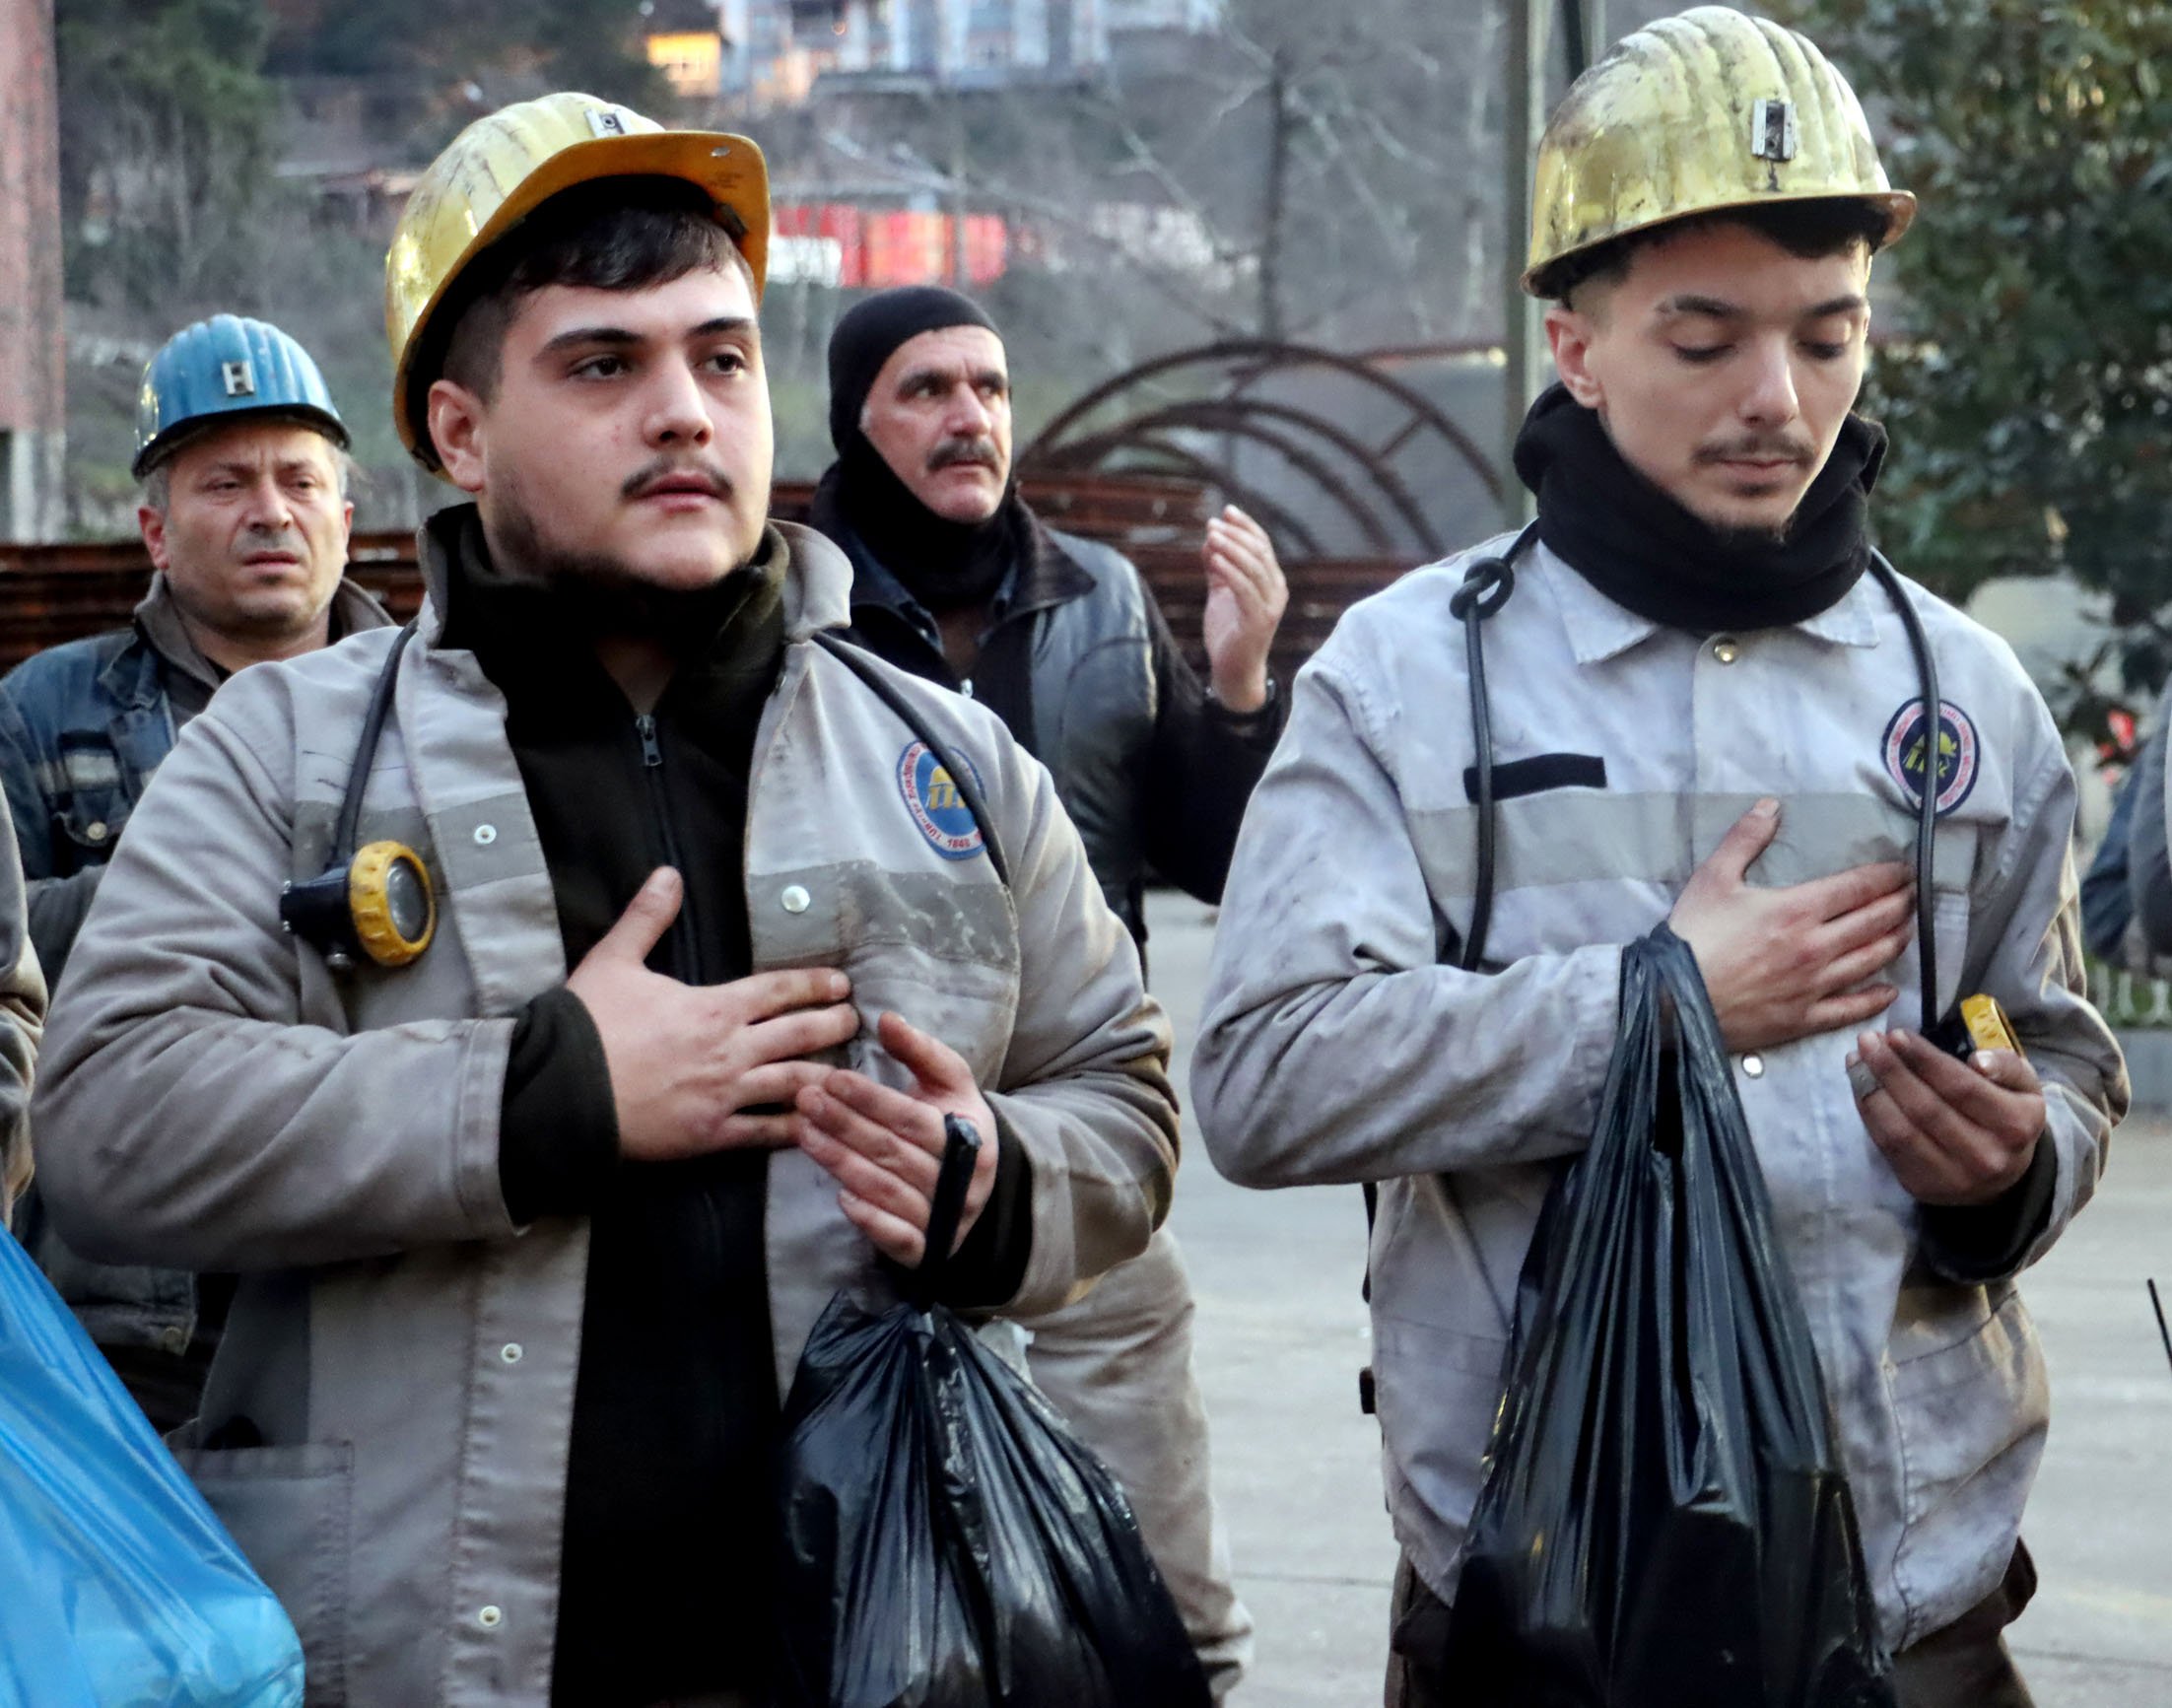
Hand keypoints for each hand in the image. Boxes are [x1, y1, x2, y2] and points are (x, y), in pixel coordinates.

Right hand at [566, 869, 860, 1161]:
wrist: (560, 1090)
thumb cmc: (586, 1025)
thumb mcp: (614, 959)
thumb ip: (647, 917)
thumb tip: (668, 874)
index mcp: (714, 1007)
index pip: (779, 990)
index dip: (815, 985)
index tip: (841, 984)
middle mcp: (731, 1049)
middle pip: (800, 1035)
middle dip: (834, 1026)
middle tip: (854, 1021)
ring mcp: (725, 1095)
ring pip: (794, 1083)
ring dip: (827, 1074)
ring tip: (851, 1072)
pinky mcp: (711, 1136)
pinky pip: (765, 1133)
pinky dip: (796, 1128)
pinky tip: (817, 1125)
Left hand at [793, 1011, 1000, 1266]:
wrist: (977, 1188)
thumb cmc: (952, 1124)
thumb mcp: (949, 1085)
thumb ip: (919, 1051)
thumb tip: (886, 1018)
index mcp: (969, 1135)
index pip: (914, 1118)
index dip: (872, 1100)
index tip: (833, 1078)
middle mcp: (961, 1180)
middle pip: (894, 1153)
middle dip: (845, 1125)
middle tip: (806, 1101)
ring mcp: (945, 1219)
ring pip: (887, 1191)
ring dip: (842, 1164)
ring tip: (805, 1135)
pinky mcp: (928, 1250)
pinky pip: (896, 1237)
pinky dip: (868, 1220)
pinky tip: (840, 1197)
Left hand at [1202, 505, 1286, 712]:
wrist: (1233, 671)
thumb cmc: (1229, 633)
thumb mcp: (1221, 594)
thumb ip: (1217, 568)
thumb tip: (1209, 540)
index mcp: (1271, 582)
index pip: (1263, 545)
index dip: (1246, 526)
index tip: (1226, 510)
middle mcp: (1276, 591)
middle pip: (1259, 552)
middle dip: (1235, 534)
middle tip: (1212, 523)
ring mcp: (1270, 606)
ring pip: (1254, 567)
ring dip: (1231, 548)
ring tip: (1211, 535)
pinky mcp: (1259, 620)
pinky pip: (1244, 589)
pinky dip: (1230, 571)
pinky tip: (1214, 558)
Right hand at [1669, 799, 1914, 1052]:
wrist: (1673, 998)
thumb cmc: (1693, 936)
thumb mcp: (1712, 877)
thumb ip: (1745, 839)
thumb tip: (1770, 806)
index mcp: (1798, 909)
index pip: (1859, 887)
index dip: (1888, 876)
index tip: (1905, 870)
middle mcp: (1817, 946)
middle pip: (1875, 921)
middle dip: (1900, 905)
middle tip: (1914, 896)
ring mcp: (1815, 985)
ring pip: (1872, 960)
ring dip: (1896, 942)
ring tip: (1908, 931)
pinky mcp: (1805, 1017)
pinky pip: (1851, 1007)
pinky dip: (1876, 997)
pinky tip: (1889, 990)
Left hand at [1851, 1030, 2045, 1205]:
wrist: (2002, 1177)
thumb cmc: (2007, 1117)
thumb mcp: (2024, 1087)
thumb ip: (2008, 1066)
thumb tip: (1978, 1061)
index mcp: (2015, 1125)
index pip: (1961, 1087)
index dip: (1924, 1060)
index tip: (1897, 1035)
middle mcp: (1986, 1156)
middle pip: (1926, 1108)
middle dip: (1890, 1070)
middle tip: (1867, 1040)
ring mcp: (1952, 1177)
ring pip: (1901, 1130)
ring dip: (1872, 1090)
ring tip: (1856, 1059)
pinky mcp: (1922, 1185)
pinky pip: (1887, 1146)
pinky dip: (1869, 1113)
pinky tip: (1860, 1086)